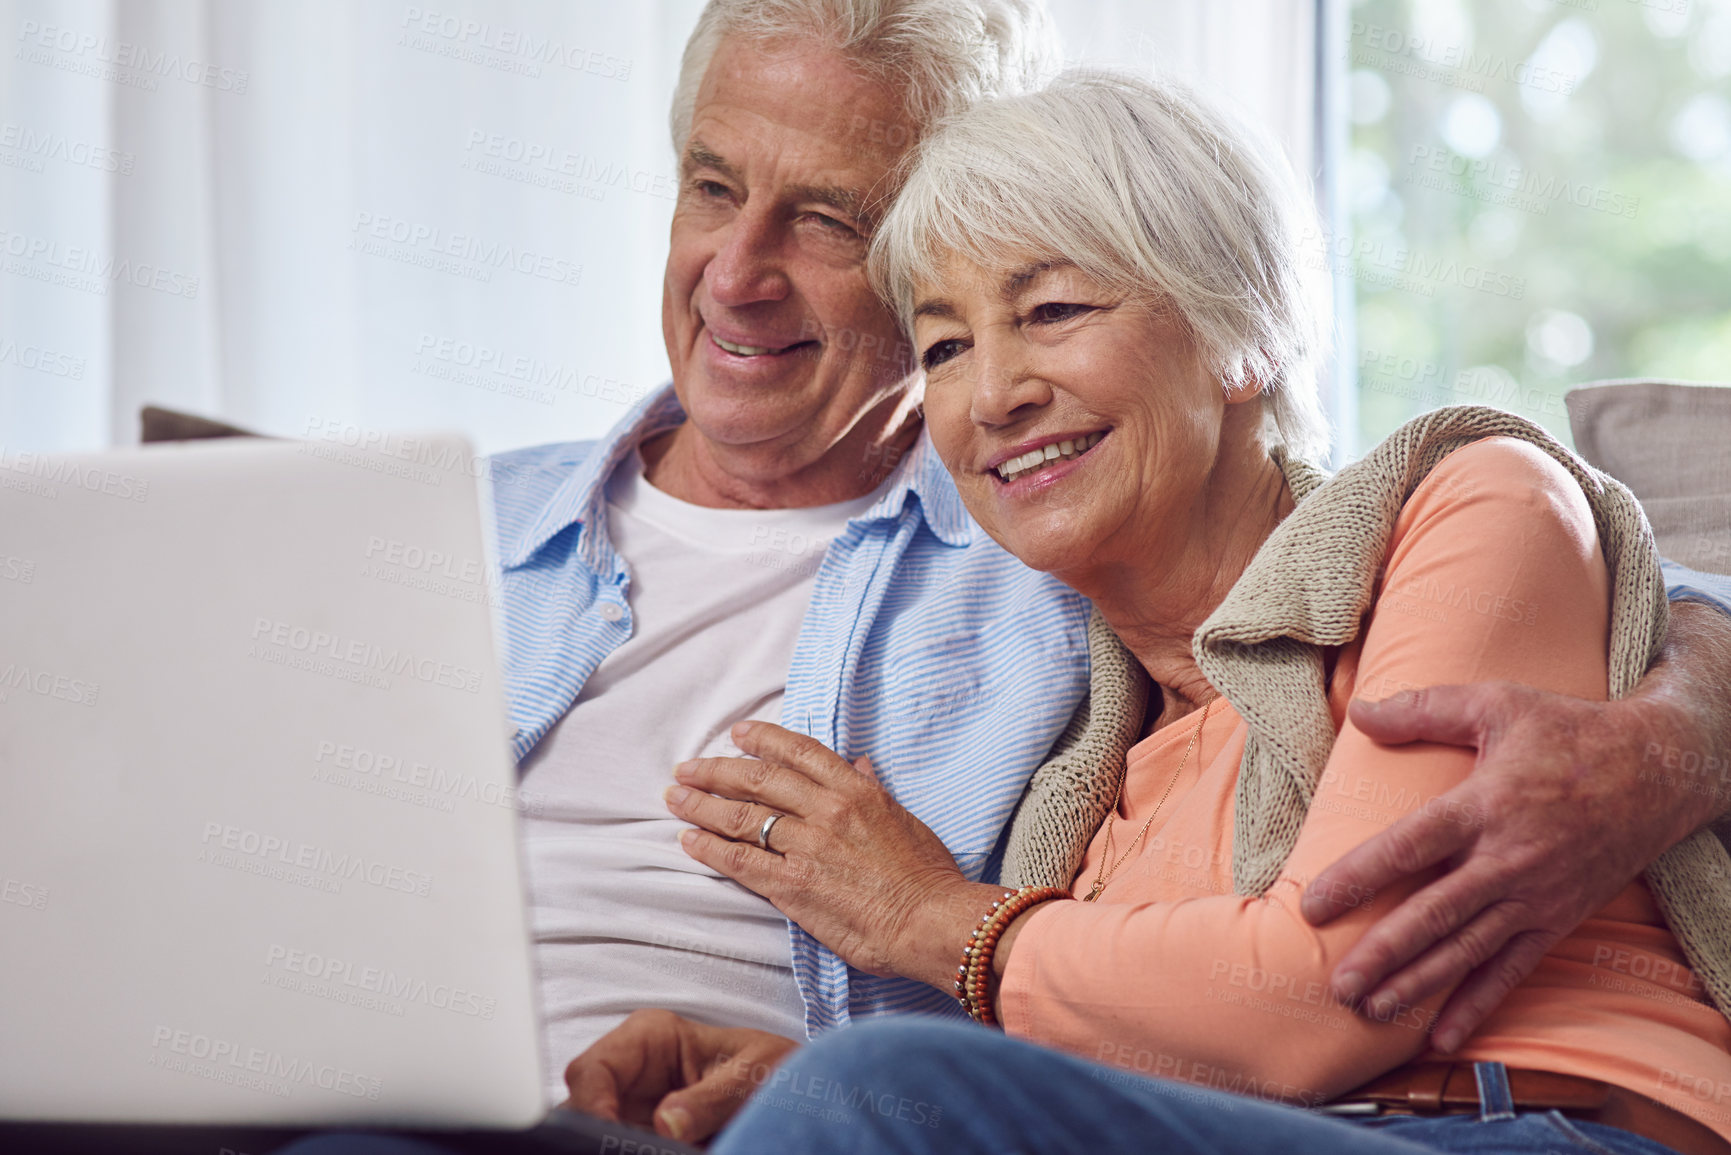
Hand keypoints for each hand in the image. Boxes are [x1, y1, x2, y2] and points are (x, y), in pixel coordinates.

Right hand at [561, 1008, 799, 1144]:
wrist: (803, 1098)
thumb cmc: (781, 1069)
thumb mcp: (758, 1074)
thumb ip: (714, 1097)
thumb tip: (665, 1124)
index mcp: (650, 1038)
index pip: (592, 1069)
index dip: (590, 1105)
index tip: (610, 1135)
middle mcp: (632, 1076)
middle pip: (583, 1110)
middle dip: (597, 1135)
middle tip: (630, 1151)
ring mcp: (635, 1115)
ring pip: (597, 1138)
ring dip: (617, 1146)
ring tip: (658, 1150)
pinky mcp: (646, 1143)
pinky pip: (623, 1148)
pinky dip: (631, 1153)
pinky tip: (655, 1154)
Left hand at [664, 721, 1001, 989]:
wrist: (932, 921)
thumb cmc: (927, 875)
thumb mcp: (903, 818)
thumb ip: (873, 789)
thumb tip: (858, 763)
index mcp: (856, 789)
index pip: (798, 752)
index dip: (762, 739)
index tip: (737, 734)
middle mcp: (826, 810)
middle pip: (757, 779)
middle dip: (716, 771)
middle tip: (687, 769)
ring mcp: (807, 846)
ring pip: (741, 817)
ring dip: (702, 806)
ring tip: (675, 798)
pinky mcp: (793, 886)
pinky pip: (741, 862)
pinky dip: (710, 849)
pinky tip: (688, 840)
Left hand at [1302, 681, 1699, 1052]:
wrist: (1660, 770)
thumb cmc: (1570, 732)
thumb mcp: (1497, 704)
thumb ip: (1423, 709)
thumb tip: (1359, 711)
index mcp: (1484, 805)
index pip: (1409, 847)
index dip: (1359, 877)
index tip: (1314, 905)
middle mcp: (1508, 859)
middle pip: (1435, 913)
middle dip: (1383, 952)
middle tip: (1337, 984)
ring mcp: (1535, 895)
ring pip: (1467, 950)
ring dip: (1418, 985)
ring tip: (1370, 1010)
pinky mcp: (1557, 918)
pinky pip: (1511, 970)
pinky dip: (1476, 1005)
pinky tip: (1441, 1037)